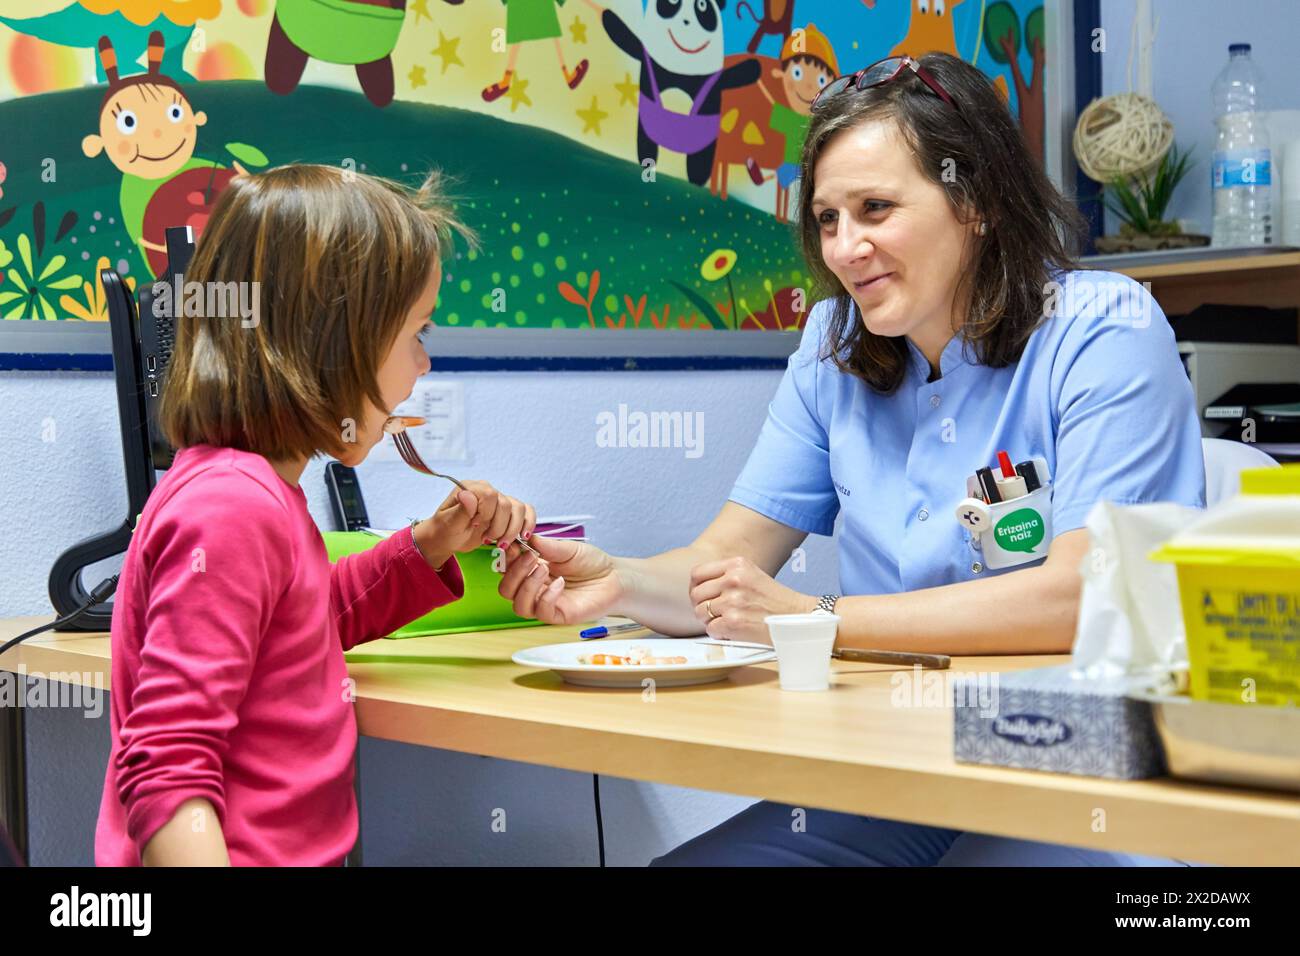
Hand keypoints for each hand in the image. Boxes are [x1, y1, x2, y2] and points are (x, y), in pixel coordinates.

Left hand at [414, 480, 535, 568]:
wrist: (447, 539)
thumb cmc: (445, 531)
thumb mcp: (449, 523)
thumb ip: (461, 510)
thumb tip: (468, 495)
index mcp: (471, 488)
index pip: (490, 495)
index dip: (486, 514)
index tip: (474, 525)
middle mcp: (487, 491)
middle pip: (506, 504)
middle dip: (499, 527)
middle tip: (486, 540)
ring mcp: (499, 500)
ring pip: (519, 509)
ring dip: (512, 530)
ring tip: (501, 544)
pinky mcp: (508, 512)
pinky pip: (526, 512)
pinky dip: (528, 524)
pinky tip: (523, 537)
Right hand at [497, 534, 622, 624]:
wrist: (615, 578)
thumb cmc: (593, 564)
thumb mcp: (569, 549)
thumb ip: (547, 546)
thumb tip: (527, 538)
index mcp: (533, 570)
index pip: (507, 569)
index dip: (507, 559)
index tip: (516, 546)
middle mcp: (535, 589)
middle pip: (506, 590)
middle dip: (514, 573)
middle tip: (531, 558)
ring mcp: (545, 603)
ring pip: (518, 605)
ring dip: (527, 585)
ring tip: (544, 569)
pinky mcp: (558, 615)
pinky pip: (540, 612)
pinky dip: (546, 597)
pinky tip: (560, 583)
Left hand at [688, 555, 815, 642]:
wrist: (797, 618)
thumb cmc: (774, 600)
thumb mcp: (751, 575)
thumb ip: (726, 575)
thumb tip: (697, 586)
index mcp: (736, 564)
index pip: (697, 573)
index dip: (696, 587)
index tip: (702, 596)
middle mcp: (733, 580)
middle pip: (695, 595)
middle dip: (702, 606)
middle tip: (715, 612)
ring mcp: (733, 601)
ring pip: (701, 613)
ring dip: (710, 621)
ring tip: (727, 621)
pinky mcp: (734, 622)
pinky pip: (710, 629)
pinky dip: (719, 633)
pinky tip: (733, 630)